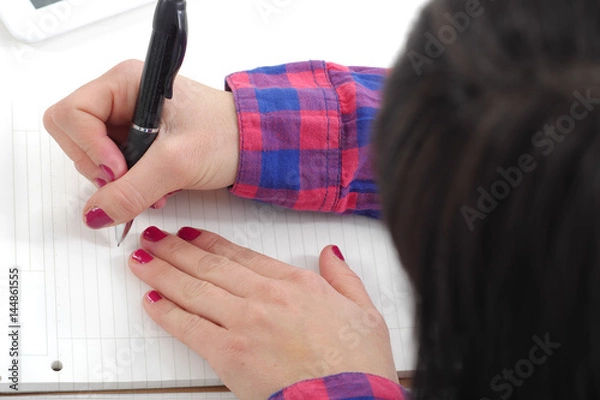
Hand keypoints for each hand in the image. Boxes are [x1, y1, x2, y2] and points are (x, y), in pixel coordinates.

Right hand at [43, 60, 239, 228]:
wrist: (254, 145)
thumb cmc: (227, 135)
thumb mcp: (176, 163)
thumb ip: (131, 190)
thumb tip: (95, 212)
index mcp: (125, 82)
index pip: (71, 113)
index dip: (88, 147)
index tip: (118, 170)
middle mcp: (121, 97)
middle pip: (74, 135)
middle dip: (99, 166)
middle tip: (132, 180)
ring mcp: (128, 120)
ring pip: (92, 155)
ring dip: (117, 180)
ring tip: (154, 186)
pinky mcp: (138, 140)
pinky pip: (113, 166)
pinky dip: (129, 183)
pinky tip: (156, 187)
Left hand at [128, 226, 397, 399]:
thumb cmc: (358, 366)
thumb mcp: (365, 312)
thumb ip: (344, 278)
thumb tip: (330, 253)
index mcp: (296, 283)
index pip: (241, 255)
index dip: (210, 243)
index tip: (192, 235)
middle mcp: (266, 297)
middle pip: (210, 266)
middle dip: (176, 249)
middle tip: (154, 236)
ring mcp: (245, 323)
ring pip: (194, 289)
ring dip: (163, 271)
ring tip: (143, 258)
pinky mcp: (230, 354)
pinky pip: (190, 327)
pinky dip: (167, 312)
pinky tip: (151, 301)